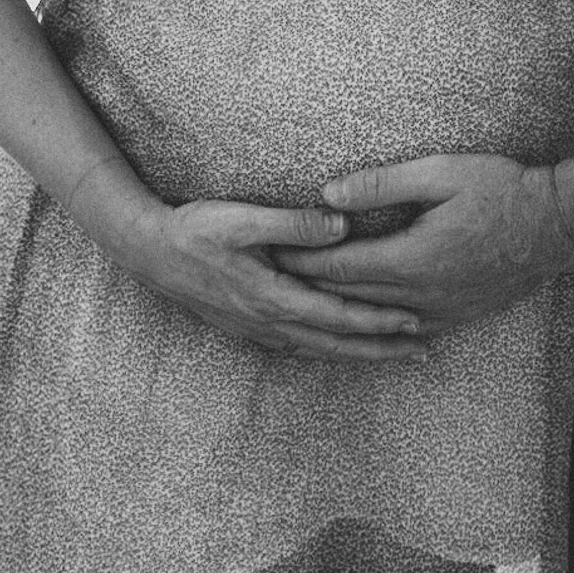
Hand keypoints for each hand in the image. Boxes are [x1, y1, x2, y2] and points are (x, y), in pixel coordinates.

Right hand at [113, 187, 430, 361]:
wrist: (150, 252)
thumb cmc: (196, 230)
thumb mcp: (244, 219)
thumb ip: (294, 223)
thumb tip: (342, 225)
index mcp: (273, 297)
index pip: (339, 315)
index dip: (378, 321)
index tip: (415, 321)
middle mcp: (270, 322)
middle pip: (336, 344)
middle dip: (381, 348)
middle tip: (423, 351)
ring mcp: (258, 329)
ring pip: (319, 350)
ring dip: (359, 353)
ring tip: (394, 354)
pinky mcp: (249, 327)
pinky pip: (299, 347)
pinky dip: (328, 350)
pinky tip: (340, 350)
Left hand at [280, 154, 573, 330]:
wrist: (558, 227)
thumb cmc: (502, 189)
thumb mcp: (441, 173)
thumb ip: (383, 184)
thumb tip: (329, 194)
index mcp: (412, 259)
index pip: (340, 268)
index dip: (302, 262)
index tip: (270, 255)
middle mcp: (420, 296)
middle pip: (349, 298)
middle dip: (308, 288)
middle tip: (270, 280)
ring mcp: (439, 313)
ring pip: (372, 321)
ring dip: (335, 313)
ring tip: (301, 305)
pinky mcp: (455, 319)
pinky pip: (401, 332)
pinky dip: (372, 329)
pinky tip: (357, 327)